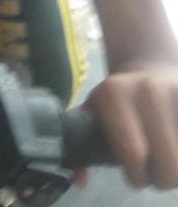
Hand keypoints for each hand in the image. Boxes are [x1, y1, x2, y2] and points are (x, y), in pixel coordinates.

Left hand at [87, 64, 177, 188]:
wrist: (149, 68)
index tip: (136, 176)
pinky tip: (175, 143)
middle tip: (154, 172)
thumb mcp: (94, 112)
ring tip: (167, 158)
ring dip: (177, 169)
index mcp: (114, 93)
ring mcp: (173, 90)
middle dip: (161, 179)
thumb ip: (80, 143)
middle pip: (169, 165)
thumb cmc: (119, 101)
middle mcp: (147, 88)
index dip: (137, 176)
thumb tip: (80, 179)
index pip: (133, 154)